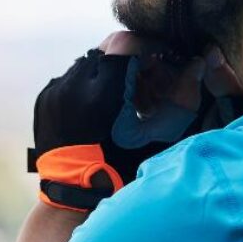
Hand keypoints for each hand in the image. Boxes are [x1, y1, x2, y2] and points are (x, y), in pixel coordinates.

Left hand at [29, 32, 242, 212]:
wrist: (74, 197)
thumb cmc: (123, 171)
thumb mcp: (160, 137)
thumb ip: (182, 99)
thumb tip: (198, 65)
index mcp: (102, 94)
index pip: (126, 44)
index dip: (148, 45)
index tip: (162, 56)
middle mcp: (73, 87)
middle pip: (107, 49)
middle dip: (131, 58)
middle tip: (149, 76)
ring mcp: (55, 92)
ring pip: (89, 62)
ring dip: (111, 71)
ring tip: (127, 98)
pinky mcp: (45, 100)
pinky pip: (72, 79)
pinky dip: (91, 85)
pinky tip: (103, 109)